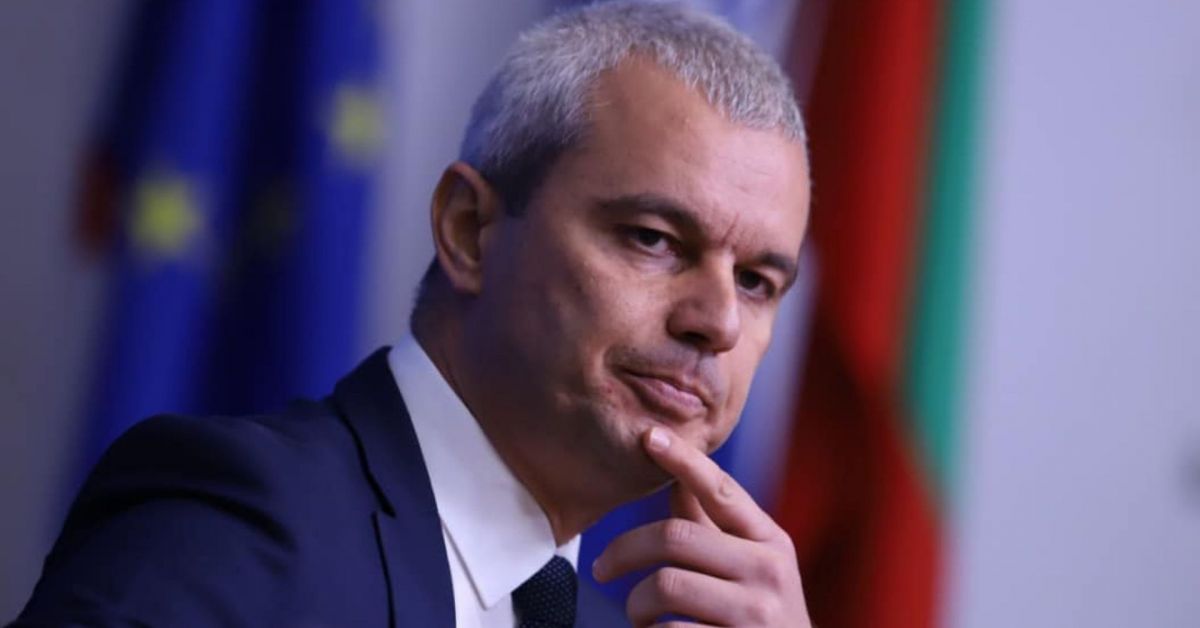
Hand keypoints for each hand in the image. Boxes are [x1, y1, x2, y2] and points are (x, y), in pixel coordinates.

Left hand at [592, 427, 810, 626]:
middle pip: (674, 536)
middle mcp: (768, 572)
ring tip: (639, 615)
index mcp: (770, 542)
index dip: (684, 460)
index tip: (649, 437)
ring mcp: (755, 615)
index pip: (721, 490)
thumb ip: (715, 528)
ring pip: (663, 586)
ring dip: (635, 604)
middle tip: (603, 569)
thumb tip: (677, 477)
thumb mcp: (753, 568)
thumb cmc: (761, 617)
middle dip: (624, 551)